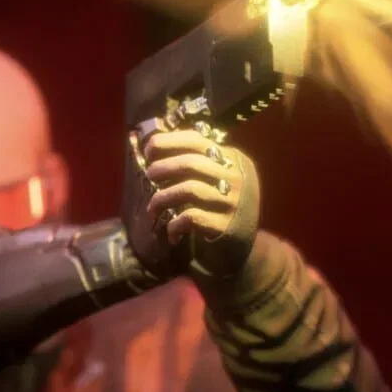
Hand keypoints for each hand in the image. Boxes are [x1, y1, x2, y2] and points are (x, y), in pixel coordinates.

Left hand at [143, 128, 259, 251]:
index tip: (148, 150)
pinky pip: (191, 217)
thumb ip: (197, 163)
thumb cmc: (221, 209)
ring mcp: (232, 202)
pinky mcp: (226, 226)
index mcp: (234, 160)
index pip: (198, 140)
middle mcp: (237, 177)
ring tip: (153, 206)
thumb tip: (156, 146)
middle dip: (162, 167)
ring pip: (188, 189)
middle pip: (191, 163)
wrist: (243, 251)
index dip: (168, 142)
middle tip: (149, 175)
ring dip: (163, 197)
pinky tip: (171, 231)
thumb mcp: (218, 180)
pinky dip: (174, 223)